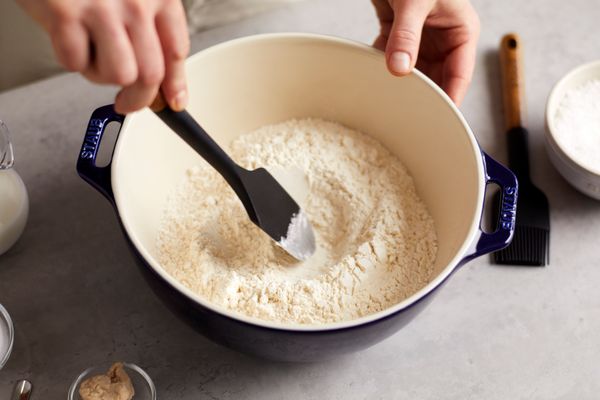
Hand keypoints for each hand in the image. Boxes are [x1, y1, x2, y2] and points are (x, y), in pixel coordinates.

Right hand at [17, 0, 189, 113]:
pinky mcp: (66, 14)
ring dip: (102, 75)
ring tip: (92, 54)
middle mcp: (136, 1)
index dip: (175, 85)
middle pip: (151, 73)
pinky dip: (71, 59)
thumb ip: (150, 32)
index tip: (173, 102)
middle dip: (138, 98)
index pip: (176, 52)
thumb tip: (165, 84)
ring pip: (119, 74)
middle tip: (125, 101)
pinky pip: (76, 64)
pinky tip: (69, 37)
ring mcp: (102, 8)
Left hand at [372, 0, 479, 105]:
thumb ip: (406, 35)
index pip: (459, 76)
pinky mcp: (397, 37)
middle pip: (435, 80)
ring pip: (411, 74)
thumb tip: (399, 67)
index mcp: (460, 32)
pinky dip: (380, 70)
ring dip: (399, 84)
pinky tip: (373, 79)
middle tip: (408, 115)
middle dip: (422, 96)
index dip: (449, 99)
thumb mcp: (414, 2)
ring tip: (390, 100)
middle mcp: (442, 40)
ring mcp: (420, 40)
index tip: (437, 118)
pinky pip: (390, 61)